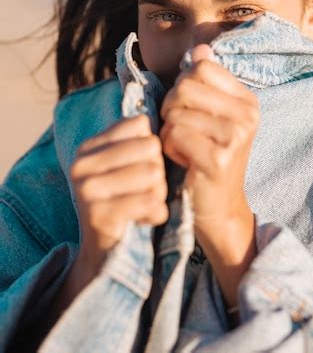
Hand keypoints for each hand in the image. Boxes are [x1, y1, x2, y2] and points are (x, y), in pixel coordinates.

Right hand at [70, 114, 168, 274]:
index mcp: (89, 146)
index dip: (152, 147)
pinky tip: (146, 219)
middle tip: (147, 190)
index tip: (142, 167)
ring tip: (146, 204)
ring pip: (153, 174)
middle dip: (159, 170)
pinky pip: (149, 202)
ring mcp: (87, 189)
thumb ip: (141, 141)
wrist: (106, 255)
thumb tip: (171, 117)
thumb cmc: (126, 201)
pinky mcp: (99, 215)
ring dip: (159, 193)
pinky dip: (157, 213)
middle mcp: (82, 164)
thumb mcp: (128, 167)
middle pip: (150, 147)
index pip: (141, 124)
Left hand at [159, 44, 259, 311]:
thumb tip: (201, 48)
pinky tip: (183, 161)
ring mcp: (236, 137)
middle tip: (181, 130)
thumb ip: (205, 81)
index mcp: (247, 100)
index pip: (201, 67)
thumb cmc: (207, 155)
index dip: (183, 85)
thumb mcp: (210, 115)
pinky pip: (174, 135)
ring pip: (176, 112)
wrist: (218, 206)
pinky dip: (169, 148)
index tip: (190, 109)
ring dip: (169, 132)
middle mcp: (248, 115)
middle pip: (184, 86)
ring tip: (184, 148)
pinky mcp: (219, 159)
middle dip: (171, 107)